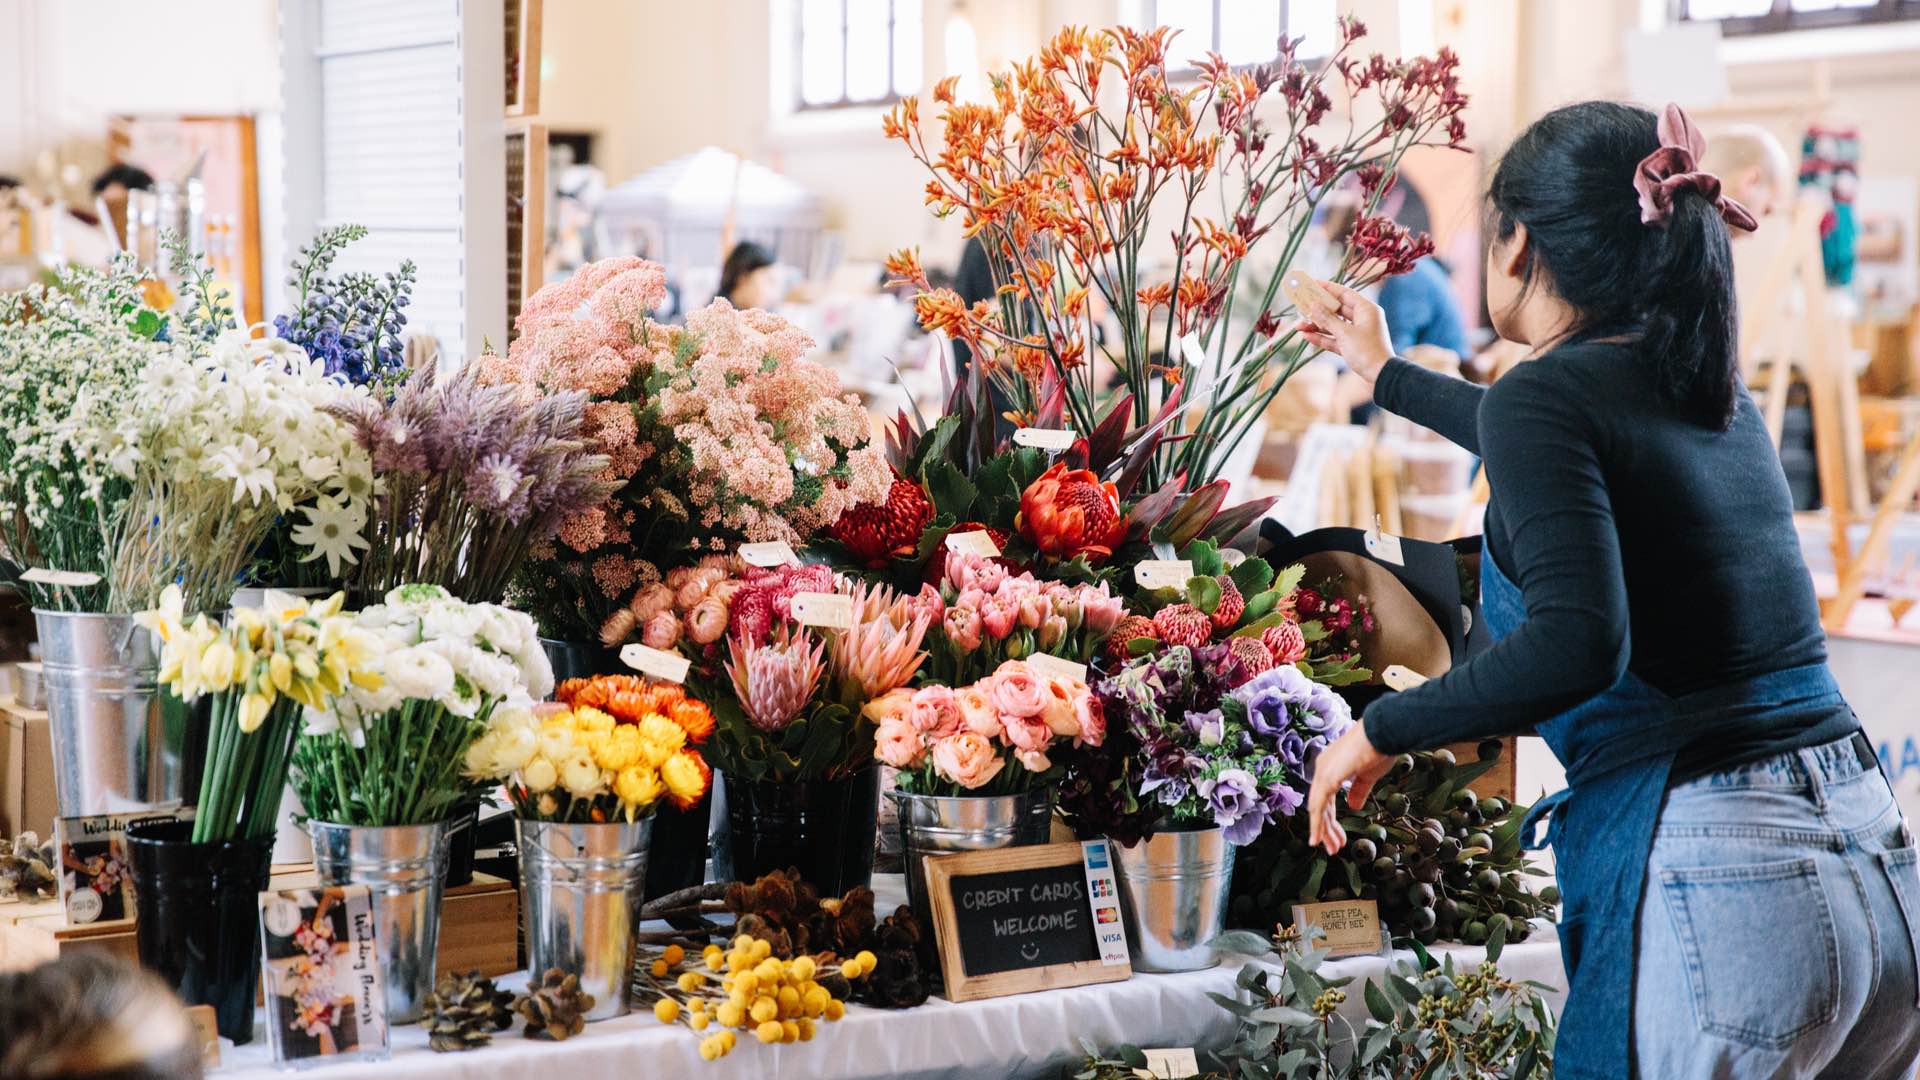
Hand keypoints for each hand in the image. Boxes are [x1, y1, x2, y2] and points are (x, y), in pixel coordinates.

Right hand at [1293, 279, 1394, 384]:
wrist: (1380, 376)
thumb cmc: (1366, 351)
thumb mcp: (1345, 333)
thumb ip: (1327, 319)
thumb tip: (1313, 305)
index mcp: (1366, 310)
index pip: (1344, 293)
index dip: (1327, 288)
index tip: (1312, 284)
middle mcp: (1362, 319)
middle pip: (1336, 310)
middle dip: (1317, 310)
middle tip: (1301, 306)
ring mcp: (1356, 333)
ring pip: (1333, 325)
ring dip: (1316, 326)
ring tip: (1298, 326)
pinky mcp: (1351, 346)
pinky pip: (1334, 338)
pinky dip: (1321, 337)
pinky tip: (1306, 336)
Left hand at [1305, 724, 1395, 854]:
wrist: (1385, 731)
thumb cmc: (1380, 748)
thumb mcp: (1368, 776)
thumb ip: (1358, 791)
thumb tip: (1353, 807)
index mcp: (1331, 767)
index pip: (1326, 799)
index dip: (1331, 820)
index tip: (1338, 838)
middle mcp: (1323, 768)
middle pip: (1320, 806)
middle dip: (1327, 829)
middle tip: (1333, 849)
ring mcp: (1323, 771)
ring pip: (1317, 808)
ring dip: (1322, 830)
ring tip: (1330, 849)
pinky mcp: (1328, 776)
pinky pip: (1319, 805)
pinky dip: (1317, 823)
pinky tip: (1317, 838)